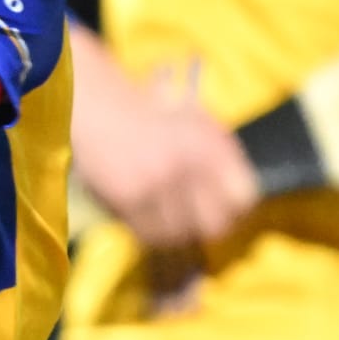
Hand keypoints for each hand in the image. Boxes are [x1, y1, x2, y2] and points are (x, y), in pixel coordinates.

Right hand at [70, 31, 258, 247]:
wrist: (95, 105)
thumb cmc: (148, 111)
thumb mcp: (196, 123)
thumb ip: (221, 155)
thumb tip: (239, 195)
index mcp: (211, 146)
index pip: (243, 197)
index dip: (236, 209)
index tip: (227, 211)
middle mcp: (189, 167)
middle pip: (215, 223)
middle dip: (207, 227)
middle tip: (199, 225)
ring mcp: (157, 185)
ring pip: (179, 232)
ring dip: (176, 233)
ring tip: (169, 224)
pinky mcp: (128, 198)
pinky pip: (147, 232)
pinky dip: (150, 233)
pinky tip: (147, 223)